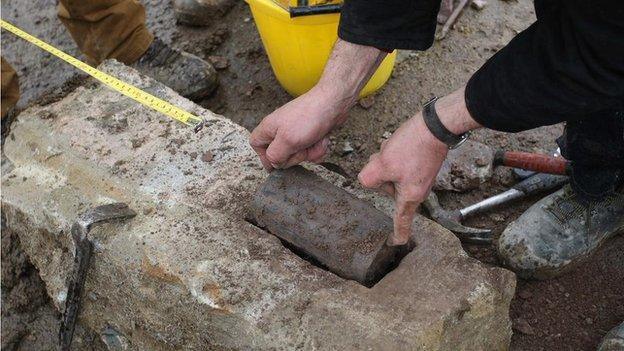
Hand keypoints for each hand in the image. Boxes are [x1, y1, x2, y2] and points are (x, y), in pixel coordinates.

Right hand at [249, 86, 346, 170]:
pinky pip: (311, 150)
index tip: (275, 164)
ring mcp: (297, 132)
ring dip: (309, 152)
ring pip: (299, 154)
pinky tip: (322, 140)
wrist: (333, 104)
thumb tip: (273, 163)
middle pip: (280, 154)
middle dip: (294, 156)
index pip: (256, 144)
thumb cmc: (308, 118)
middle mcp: (281, 130)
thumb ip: (275, 155)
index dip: (263, 157)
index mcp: (269, 128)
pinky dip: (318, 148)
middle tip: (300, 148)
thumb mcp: (287, 140)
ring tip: (314, 141)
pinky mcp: (310, 134)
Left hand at [358, 115, 447, 244]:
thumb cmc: (413, 146)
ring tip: (397, 150)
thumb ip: (369, 179)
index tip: (395, 242)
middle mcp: (417, 190)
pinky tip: (401, 146)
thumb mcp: (382, 164)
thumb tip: (368, 181)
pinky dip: (395, 155)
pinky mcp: (419, 165)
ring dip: (387, 161)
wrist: (436, 125)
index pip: (402, 220)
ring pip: (390, 173)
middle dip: (382, 174)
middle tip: (389, 159)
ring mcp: (420, 177)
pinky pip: (398, 164)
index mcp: (409, 195)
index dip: (398, 233)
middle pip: (387, 189)